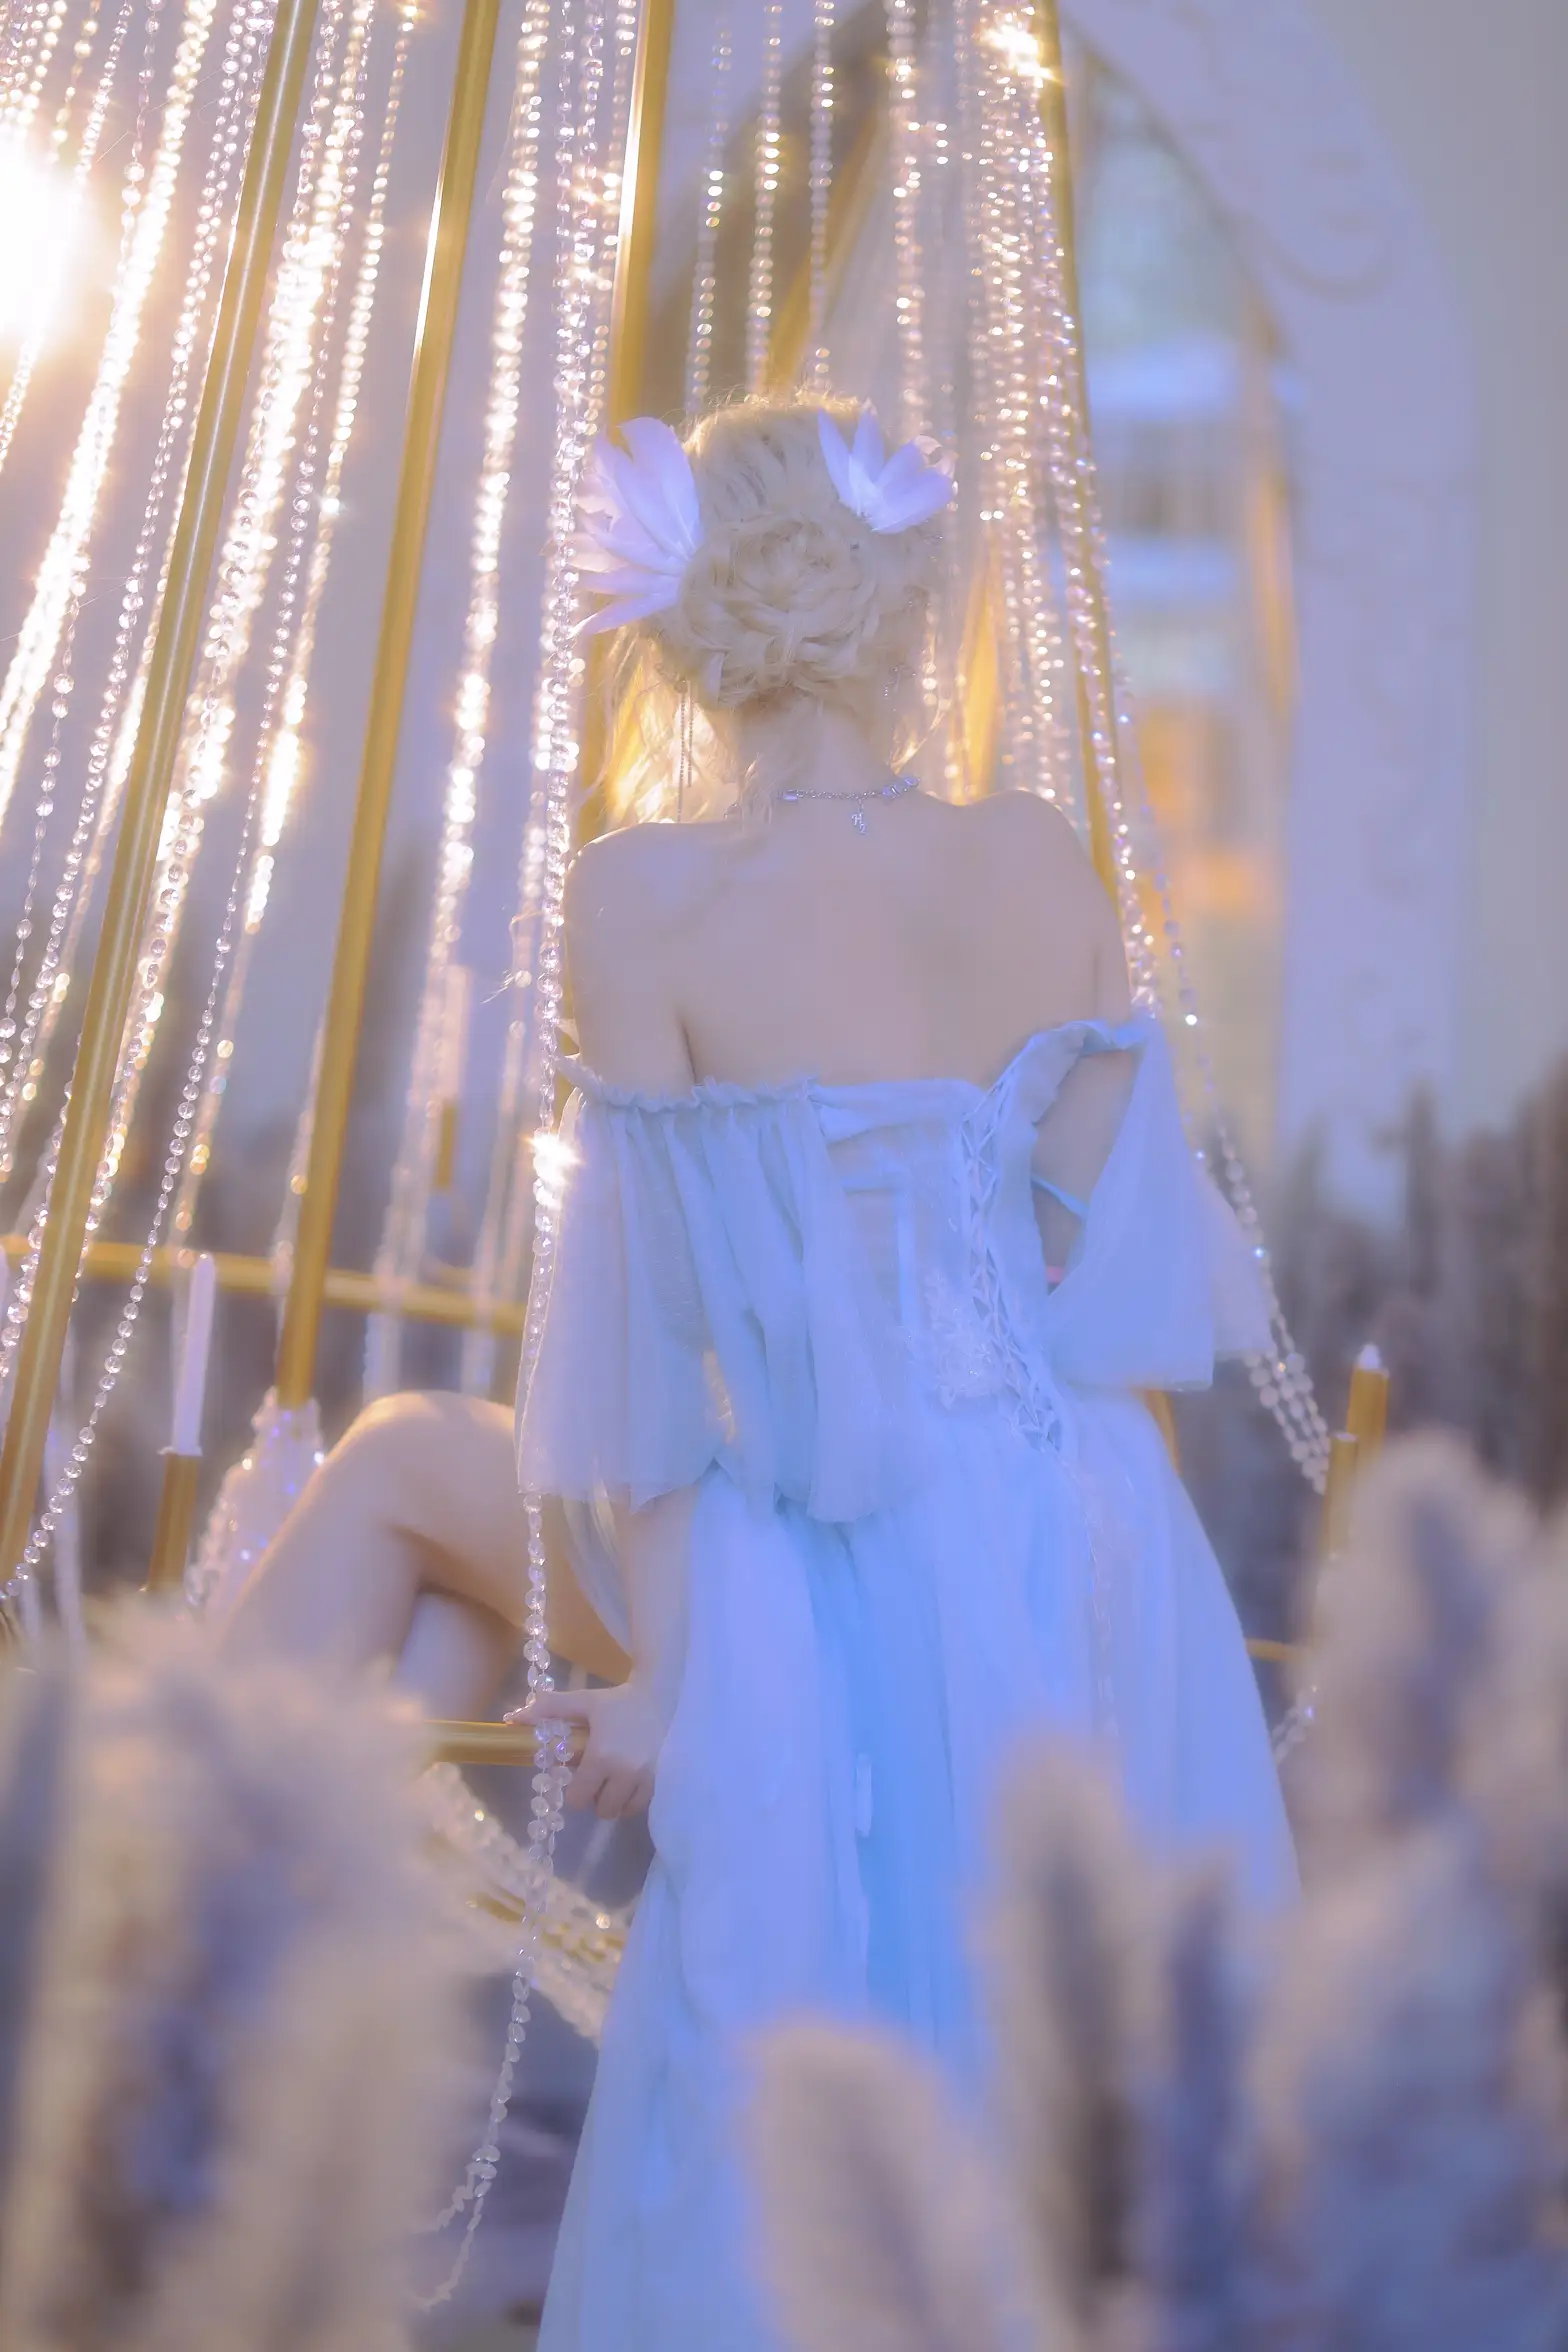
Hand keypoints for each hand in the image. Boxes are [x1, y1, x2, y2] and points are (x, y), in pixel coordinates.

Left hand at [517, 1680, 665, 1819]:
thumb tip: (512, 1718)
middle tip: (595, 1779)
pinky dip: (631, 1800)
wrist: (660, 1695)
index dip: (574, 1791)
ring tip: (612, 1781)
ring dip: (614, 1801)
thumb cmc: (616, 1701)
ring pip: (622, 1811)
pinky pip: (640, 1805)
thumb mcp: (582, 1701)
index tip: (577, 1775)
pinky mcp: (660, 1780)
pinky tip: (629, 1782)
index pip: (579, 1798)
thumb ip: (549, 1709)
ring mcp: (646, 1778)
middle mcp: (625, 1772)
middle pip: (602, 1810)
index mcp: (602, 1755)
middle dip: (595, 1798)